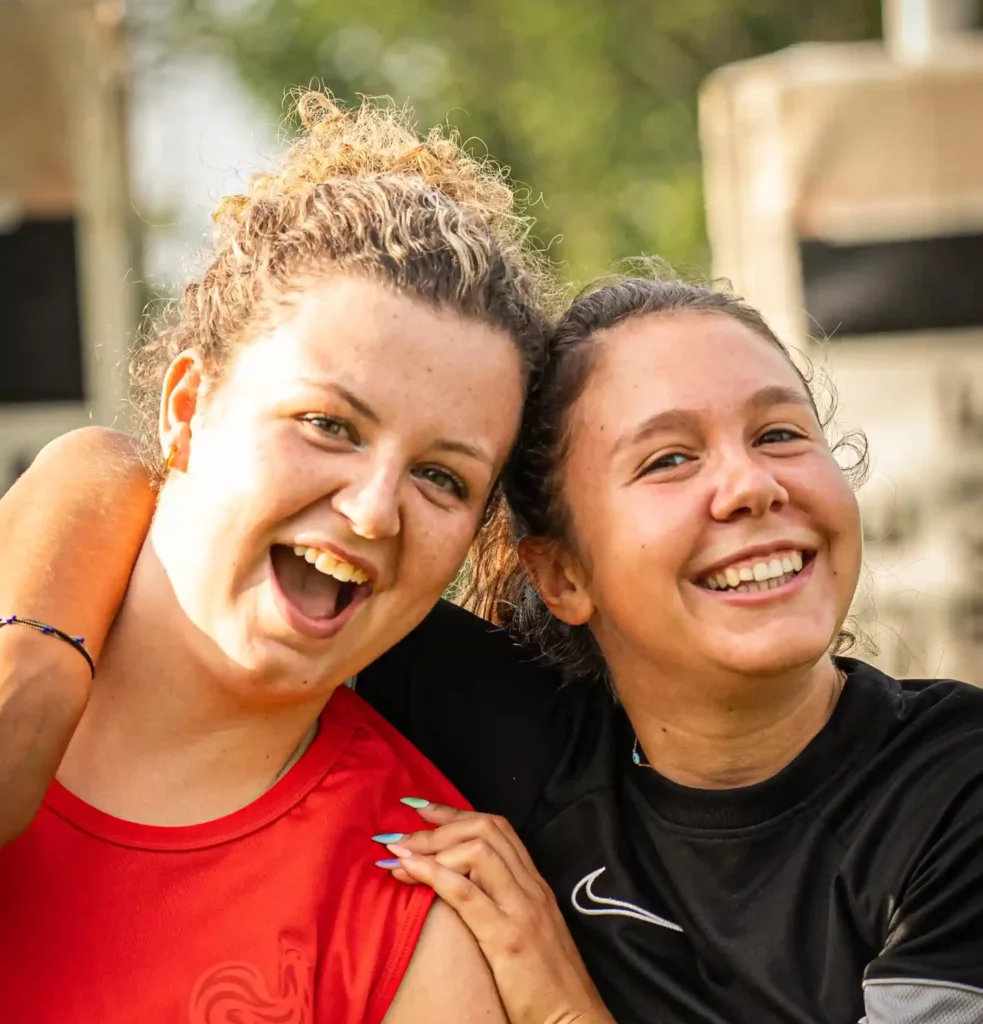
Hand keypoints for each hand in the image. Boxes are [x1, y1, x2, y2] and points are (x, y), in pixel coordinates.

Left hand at [378, 802, 616, 1023]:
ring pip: (477, 850)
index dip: (456, 813)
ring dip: (431, 846)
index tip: (422, 810)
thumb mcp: (528, 931)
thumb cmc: (546, 984)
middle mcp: (531, 888)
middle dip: (439, 825)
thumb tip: (461, 883)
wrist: (573, 1019)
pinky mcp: (508, 938)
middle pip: (486, 828)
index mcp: (535, 885)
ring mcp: (522, 910)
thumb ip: (504, 903)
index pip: (497, 828)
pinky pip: (466, 894)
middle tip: (403, 833)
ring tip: (399, 854)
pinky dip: (433, 874)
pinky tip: (408, 870)